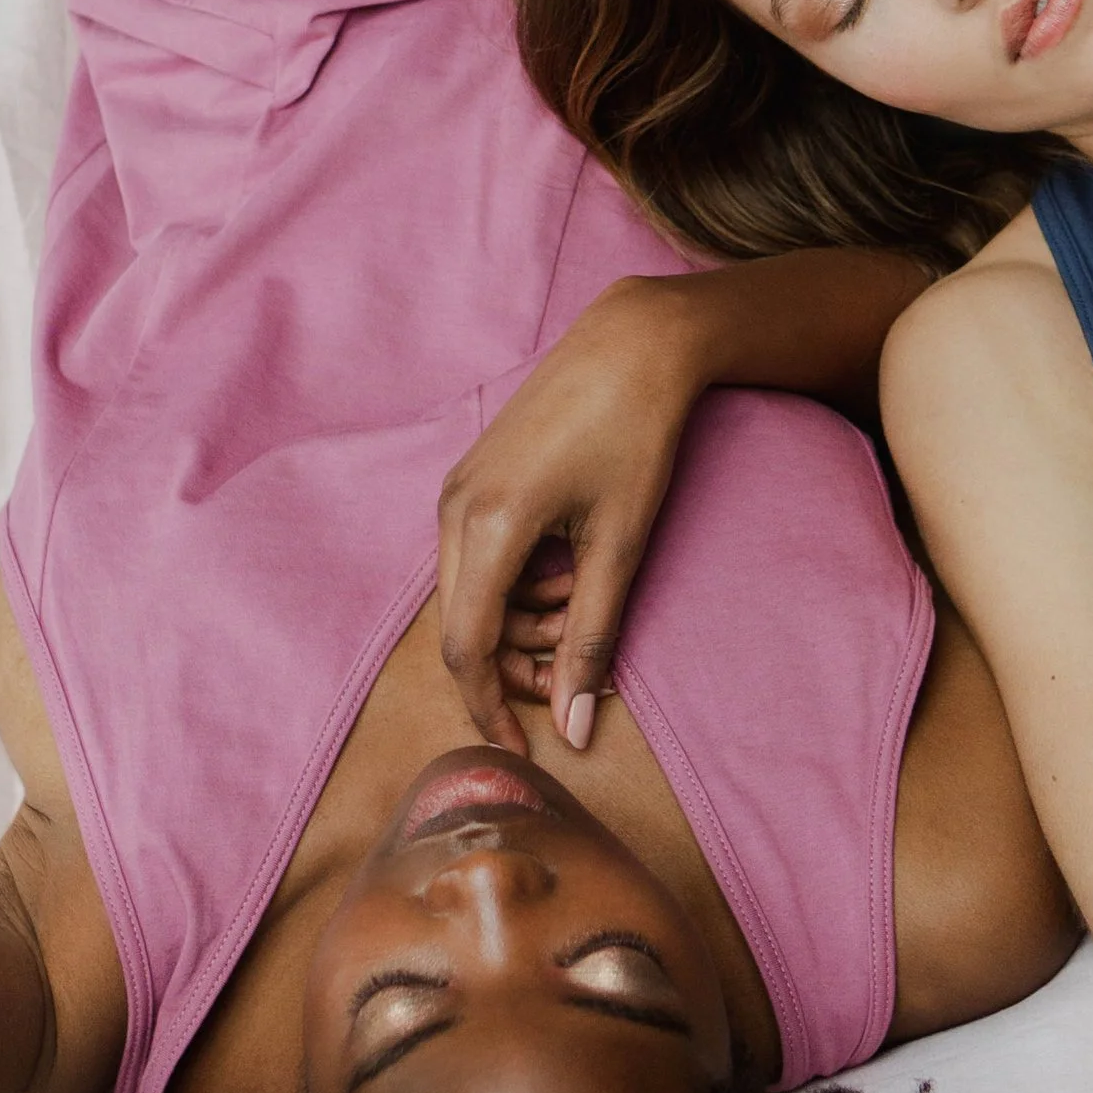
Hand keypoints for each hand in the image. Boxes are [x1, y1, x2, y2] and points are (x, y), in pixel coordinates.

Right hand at [437, 281, 706, 757]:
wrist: (633, 342)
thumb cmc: (637, 436)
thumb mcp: (622, 544)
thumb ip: (592, 639)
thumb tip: (573, 728)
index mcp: (489, 524)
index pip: (467, 647)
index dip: (490, 708)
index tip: (524, 750)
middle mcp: (454, 506)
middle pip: (460, 625)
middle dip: (511, 666)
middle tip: (572, 677)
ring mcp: (456, 487)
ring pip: (466, 592)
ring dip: (517, 622)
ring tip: (582, 602)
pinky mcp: (470, 476)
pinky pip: (473, 556)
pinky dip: (513, 585)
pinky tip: (565, 570)